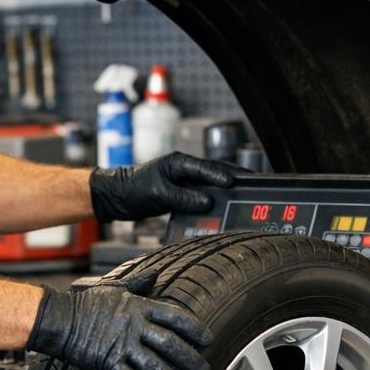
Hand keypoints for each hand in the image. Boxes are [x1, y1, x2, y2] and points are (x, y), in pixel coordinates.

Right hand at [26, 269, 213, 369]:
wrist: (59, 319)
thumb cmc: (87, 304)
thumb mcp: (115, 288)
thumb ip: (138, 283)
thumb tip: (154, 274)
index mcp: (139, 306)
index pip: (175, 317)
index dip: (195, 330)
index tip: (208, 341)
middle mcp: (134, 325)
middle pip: (170, 344)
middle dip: (191, 360)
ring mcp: (121, 344)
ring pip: (155, 366)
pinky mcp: (108, 362)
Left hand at [90, 152, 237, 222]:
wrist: (116, 197)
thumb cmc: (132, 189)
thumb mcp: (158, 193)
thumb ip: (182, 197)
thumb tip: (206, 203)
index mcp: (179, 163)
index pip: (206, 168)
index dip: (221, 176)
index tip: (234, 183)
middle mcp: (184, 169)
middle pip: (215, 172)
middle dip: (234, 177)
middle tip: (253, 184)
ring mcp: (183, 181)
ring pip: (210, 184)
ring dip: (226, 189)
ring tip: (244, 195)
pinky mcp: (181, 193)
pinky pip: (202, 195)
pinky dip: (214, 200)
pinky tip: (223, 207)